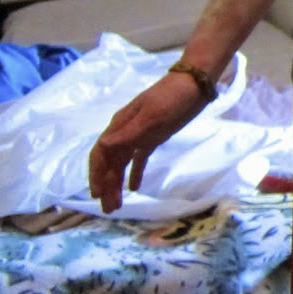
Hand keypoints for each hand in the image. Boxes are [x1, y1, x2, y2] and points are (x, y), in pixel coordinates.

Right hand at [87, 73, 211, 212]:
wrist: (195, 84)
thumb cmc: (173, 98)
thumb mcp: (152, 115)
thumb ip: (129, 132)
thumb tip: (104, 145)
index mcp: (120, 125)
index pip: (101, 153)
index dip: (97, 174)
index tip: (97, 194)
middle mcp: (125, 131)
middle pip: (110, 162)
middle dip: (106, 186)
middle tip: (109, 209)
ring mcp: (139, 134)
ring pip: (122, 163)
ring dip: (117, 183)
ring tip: (117, 204)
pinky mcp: (153, 137)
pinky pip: (138, 158)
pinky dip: (135, 173)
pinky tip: (134, 188)